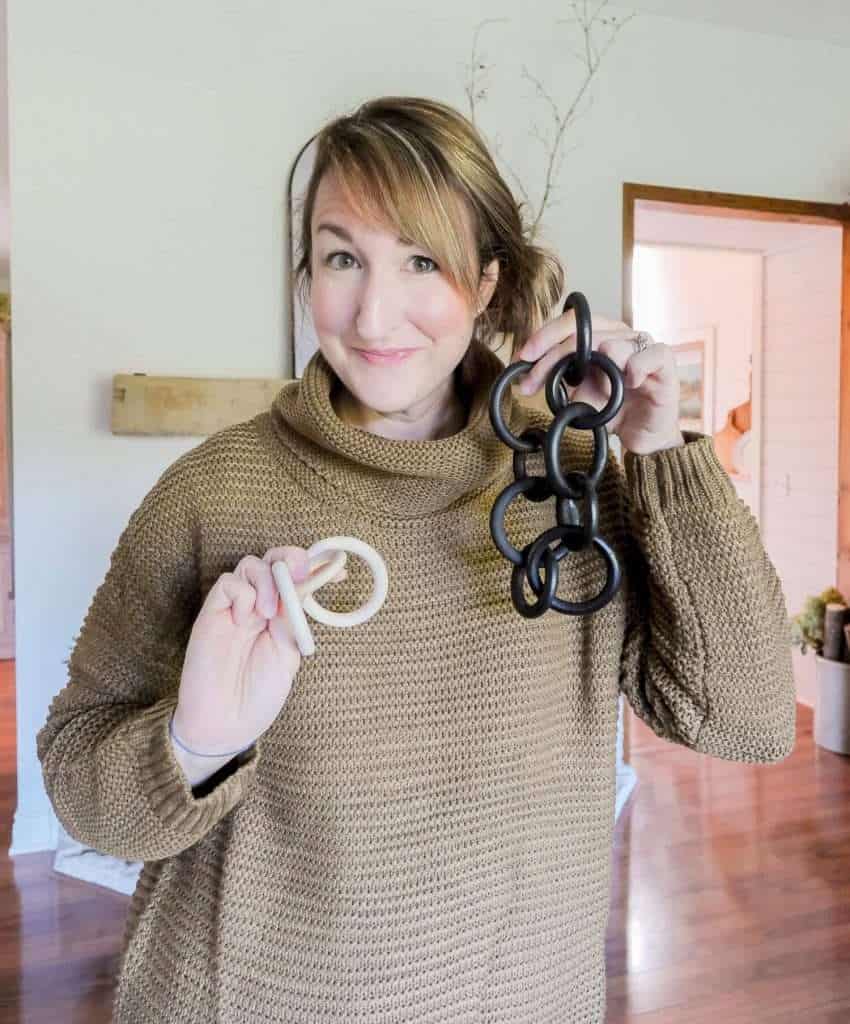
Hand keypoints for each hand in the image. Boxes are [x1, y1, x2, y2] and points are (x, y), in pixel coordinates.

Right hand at [173, 545, 345, 756]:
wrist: (225, 725)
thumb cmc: (257, 696)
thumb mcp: (287, 654)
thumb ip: (292, 621)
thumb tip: (304, 587)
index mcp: (280, 617)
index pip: (296, 580)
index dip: (317, 569)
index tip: (340, 572)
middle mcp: (257, 607)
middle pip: (273, 561)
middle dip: (291, 558)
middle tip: (302, 574)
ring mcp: (234, 609)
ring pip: (251, 564)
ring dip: (268, 580)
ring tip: (270, 614)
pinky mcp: (211, 613)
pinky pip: (229, 583)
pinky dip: (244, 594)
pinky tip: (245, 620)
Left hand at [512, 308, 684, 454]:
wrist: (643, 438)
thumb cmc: (615, 410)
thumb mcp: (579, 395)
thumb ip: (560, 381)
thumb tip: (529, 376)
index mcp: (601, 337)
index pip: (572, 322)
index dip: (545, 335)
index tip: (523, 356)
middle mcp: (622, 336)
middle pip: (586, 331)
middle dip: (554, 356)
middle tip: (533, 381)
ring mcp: (644, 348)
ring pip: (615, 342)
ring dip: (597, 364)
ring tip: (592, 385)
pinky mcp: (666, 364)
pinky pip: (651, 356)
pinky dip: (636, 368)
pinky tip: (629, 382)